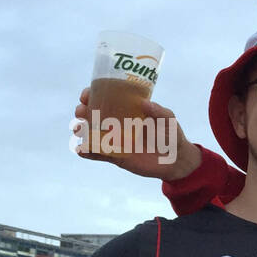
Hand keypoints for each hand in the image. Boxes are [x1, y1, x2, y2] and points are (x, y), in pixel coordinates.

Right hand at [72, 86, 202, 179]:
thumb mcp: (169, 120)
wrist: (177, 161)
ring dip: (81, 130)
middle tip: (81, 111)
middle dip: (82, 111)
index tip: (86, 95)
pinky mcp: (116, 156)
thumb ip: (159, 111)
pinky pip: (98, 154)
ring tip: (78, 129)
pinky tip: (81, 150)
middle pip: (93, 115)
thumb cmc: (172, 136)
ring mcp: (115, 140)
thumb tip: (144, 103)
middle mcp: (118, 124)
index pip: (106, 99)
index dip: (92, 95)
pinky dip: (87, 152)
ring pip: (92, 133)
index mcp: (127, 111)